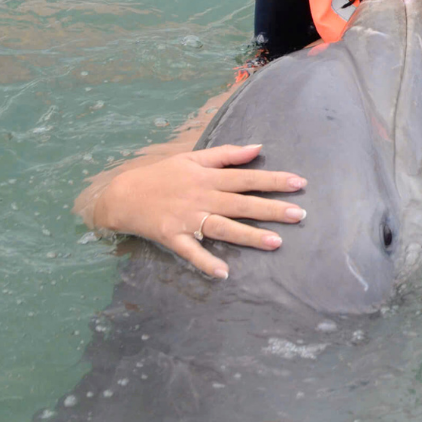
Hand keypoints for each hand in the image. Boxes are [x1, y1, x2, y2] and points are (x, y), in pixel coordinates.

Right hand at [91, 143, 307, 278]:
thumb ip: (226, 154)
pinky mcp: (172, 237)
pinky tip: (223, 273)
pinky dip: (205, 262)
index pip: (247, 178)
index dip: (273, 180)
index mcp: (208, 177)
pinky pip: (191, 252)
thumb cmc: (162, 174)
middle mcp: (202, 197)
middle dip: (271, 209)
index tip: (300, 183)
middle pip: (241, 203)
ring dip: (249, 236)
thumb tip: (258, 147)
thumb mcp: (192, 157)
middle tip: (300, 214)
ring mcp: (187, 218)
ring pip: (223, 227)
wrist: (122, 195)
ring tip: (276, 242)